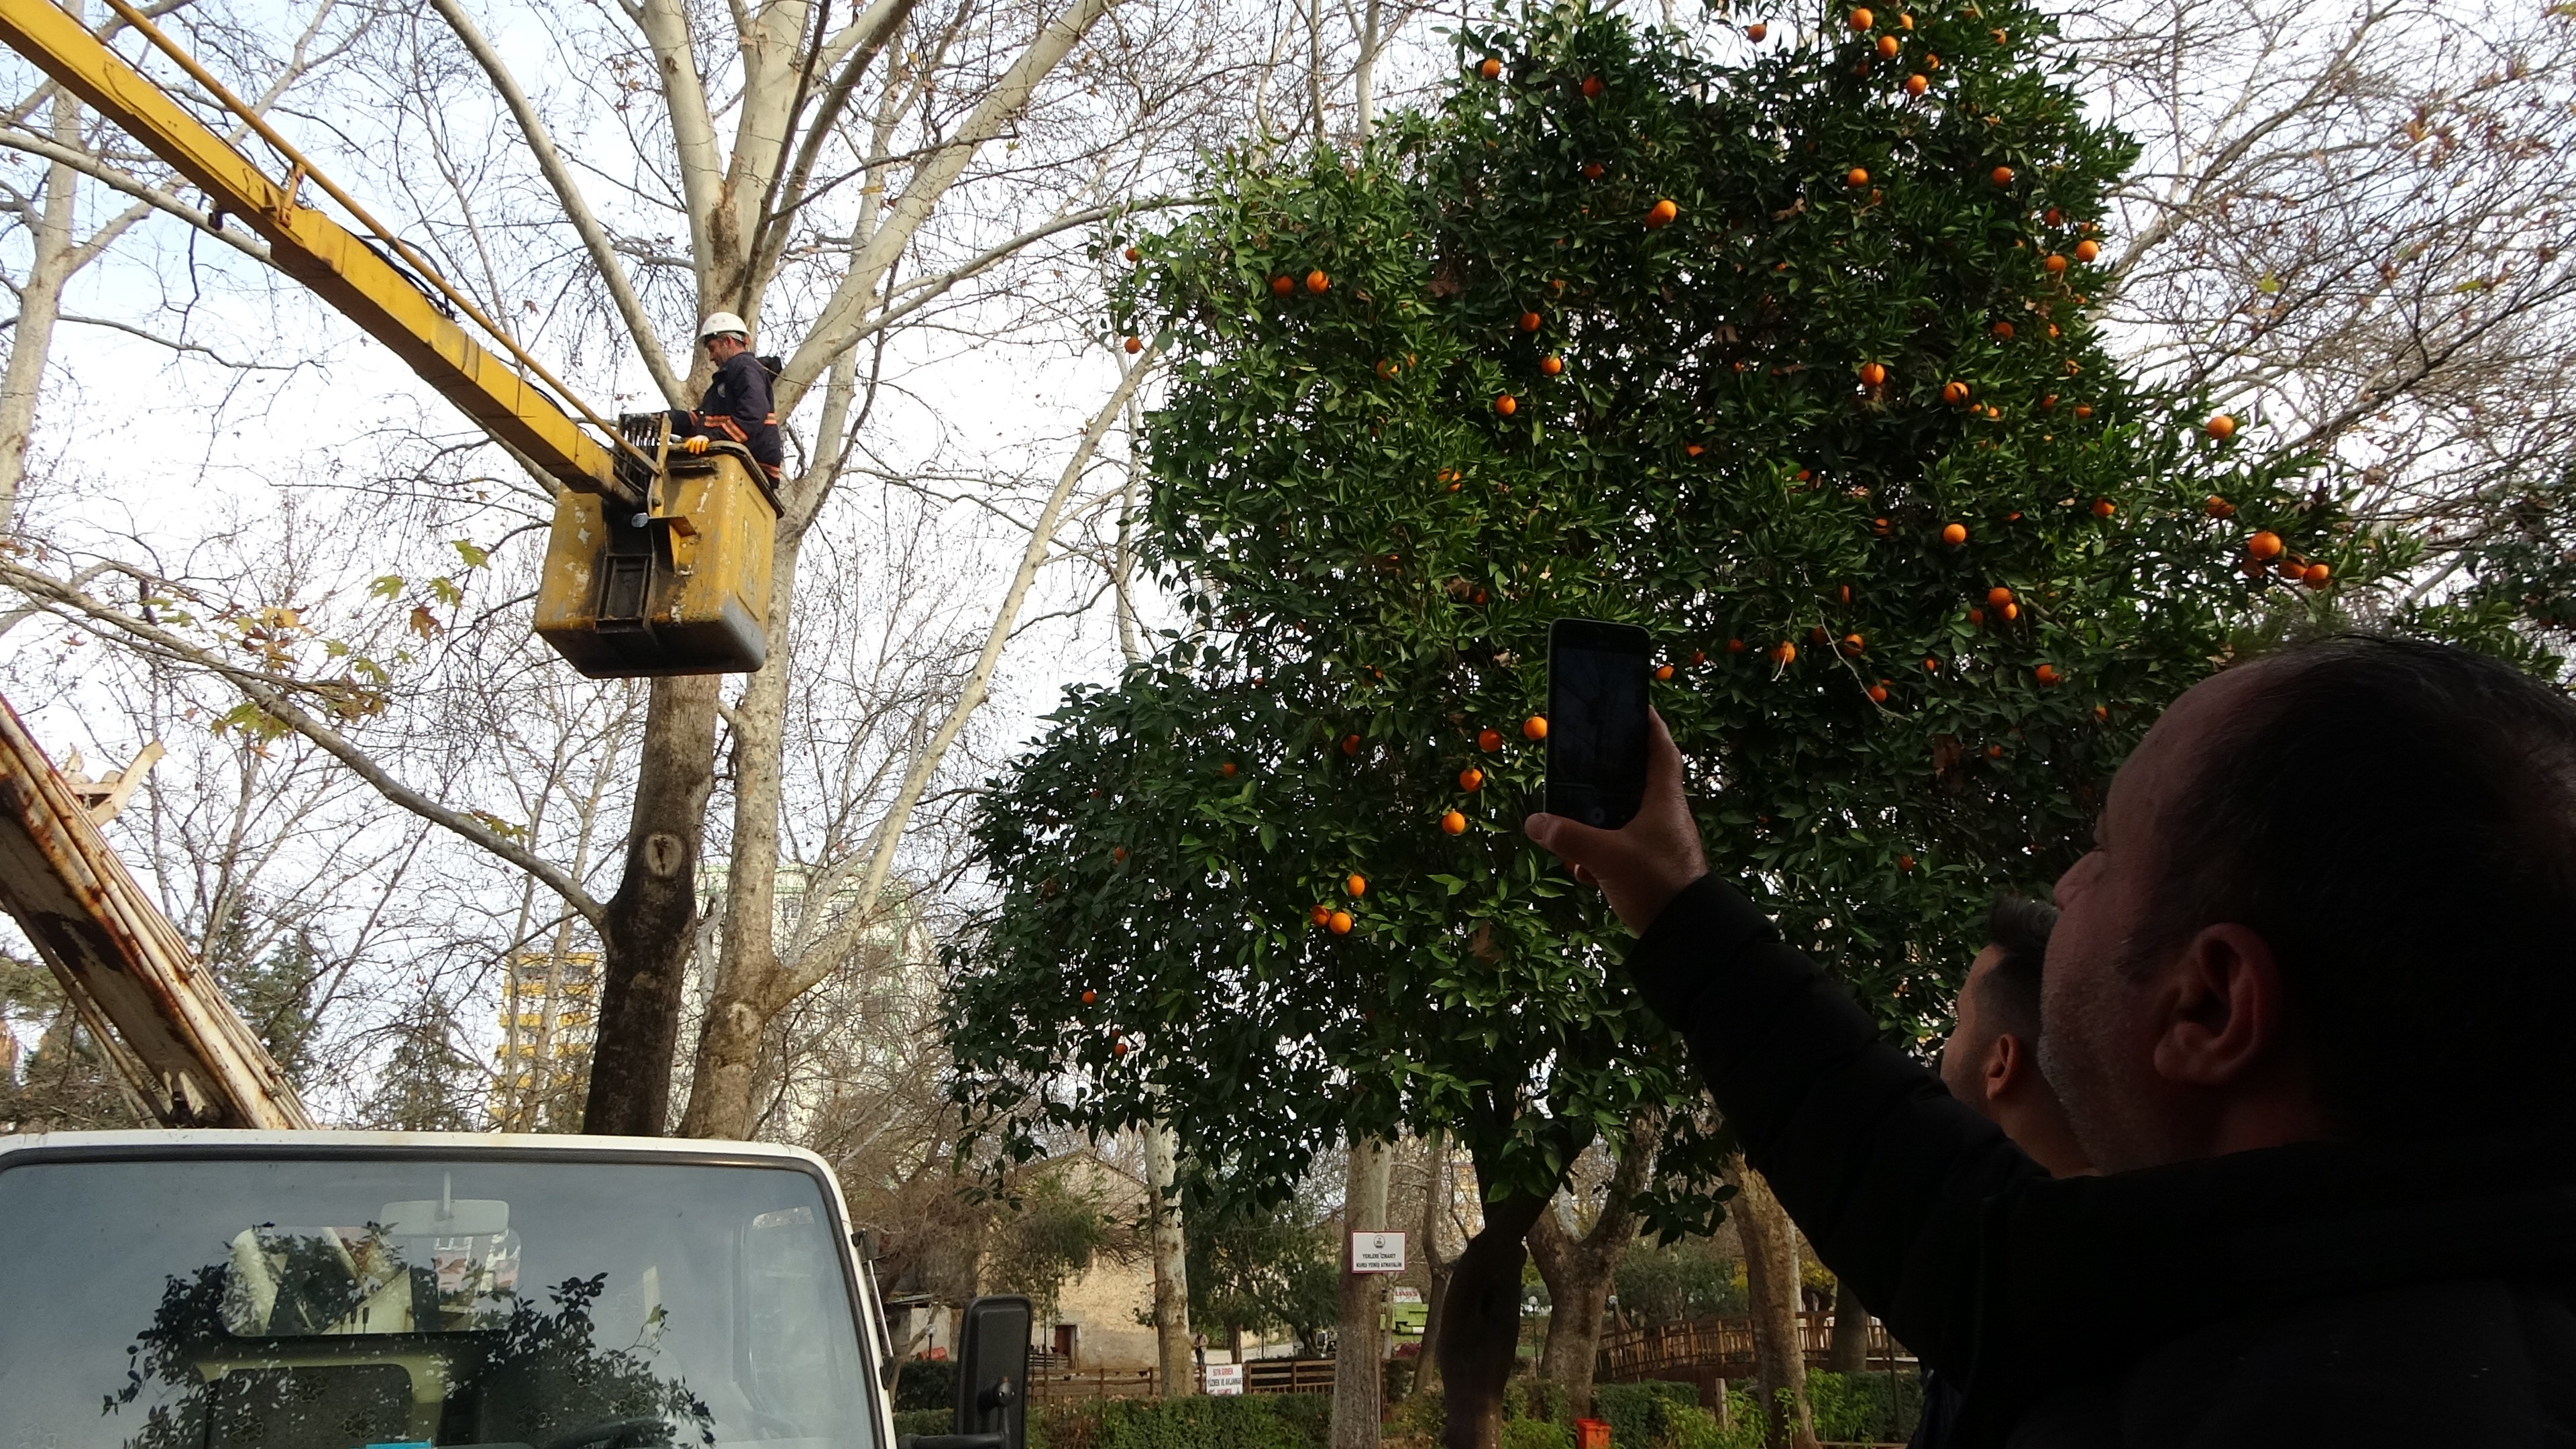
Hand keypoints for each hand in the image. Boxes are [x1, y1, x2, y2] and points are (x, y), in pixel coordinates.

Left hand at [682, 434, 708, 454]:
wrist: (709, 436)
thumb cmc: (702, 443)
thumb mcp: (697, 442)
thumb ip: (692, 445)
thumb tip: (687, 448)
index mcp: (695, 438)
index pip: (691, 440)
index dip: (687, 443)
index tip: (685, 447)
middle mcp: (698, 438)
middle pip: (693, 441)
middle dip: (692, 447)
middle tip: (691, 452)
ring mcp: (702, 439)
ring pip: (698, 443)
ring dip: (697, 448)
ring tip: (697, 453)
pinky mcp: (706, 440)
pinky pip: (704, 443)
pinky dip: (703, 447)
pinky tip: (702, 450)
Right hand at [1524, 710, 1705, 934]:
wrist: (1686, 934)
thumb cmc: (1656, 883)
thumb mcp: (1605, 856)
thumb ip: (1568, 837)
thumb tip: (1534, 822)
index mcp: (1665, 800)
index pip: (1661, 749)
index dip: (1649, 725)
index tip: (1634, 706)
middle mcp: (1666, 815)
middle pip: (1635, 782)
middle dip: (1606, 778)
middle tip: (1580, 768)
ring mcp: (1660, 842)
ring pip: (1624, 819)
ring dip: (1597, 825)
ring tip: (1571, 833)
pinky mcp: (1653, 867)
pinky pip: (1623, 848)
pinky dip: (1602, 854)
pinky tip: (1585, 872)